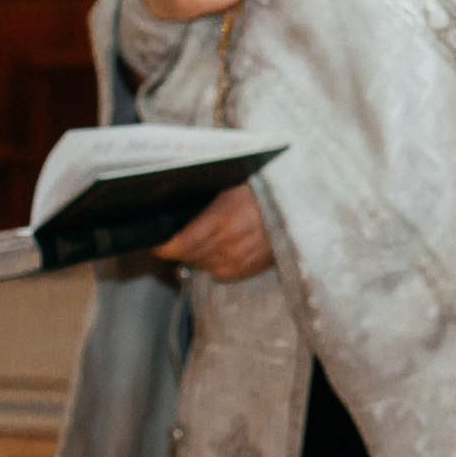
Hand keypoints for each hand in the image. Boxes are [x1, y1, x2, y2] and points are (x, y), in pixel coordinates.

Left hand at [152, 184, 274, 281]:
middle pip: (190, 257)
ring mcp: (242, 258)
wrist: (299, 201)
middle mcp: (230, 243)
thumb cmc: (264, 186)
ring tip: (202, 241)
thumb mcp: (231, 183)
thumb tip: (176, 205)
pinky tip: (219, 250)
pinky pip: (221, 273)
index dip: (164, 246)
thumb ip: (206, 199)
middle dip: (180, 249)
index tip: (156, 242)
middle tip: (178, 237)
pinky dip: (214, 264)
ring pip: (204, 266)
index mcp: (222, 219)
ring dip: (198, 257)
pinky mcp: (251, 268)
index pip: (181, 244)